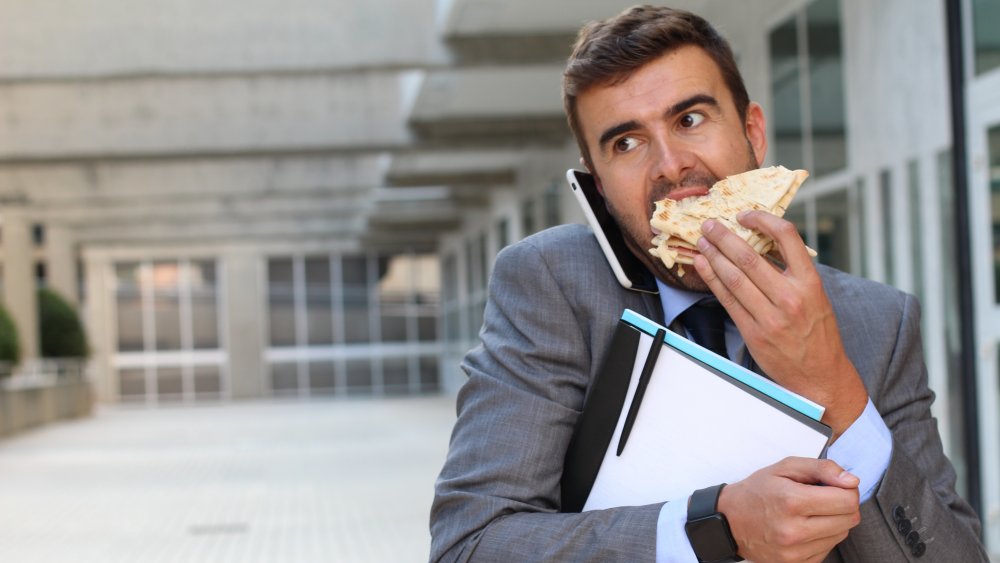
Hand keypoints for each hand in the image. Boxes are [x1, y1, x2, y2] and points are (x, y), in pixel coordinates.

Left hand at [692, 211, 866, 437]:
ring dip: (712, 256)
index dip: (763, 220)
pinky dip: (712, 280)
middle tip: (709, 224)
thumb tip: (760, 243)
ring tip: (701, 242)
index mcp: (810, 283)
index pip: (787, 237)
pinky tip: (702, 266)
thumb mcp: (816, 296)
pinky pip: (727, 300)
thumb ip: (791, 272)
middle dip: (724, 237)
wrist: (820, 376)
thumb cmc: (817, 333)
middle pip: (749, 257)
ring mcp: (770, 316)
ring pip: (734, 278)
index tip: (745, 215)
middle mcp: (790, 297)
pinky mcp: (753, 332)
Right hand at [718, 457, 861, 562]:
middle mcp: (794, 531)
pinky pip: (828, 549)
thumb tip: (851, 481)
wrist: (729, 521)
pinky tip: (805, 527)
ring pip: (841, 535)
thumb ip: (821, 468)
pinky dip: (822, 536)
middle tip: (822, 497)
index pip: (847, 501)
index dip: (846, 489)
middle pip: (849, 519)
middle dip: (842, 505)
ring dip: (833, 521)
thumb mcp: (785, 467)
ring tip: (810, 512)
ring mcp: (795, 552)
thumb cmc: (757, 491)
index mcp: (792, 501)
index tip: (835, 486)